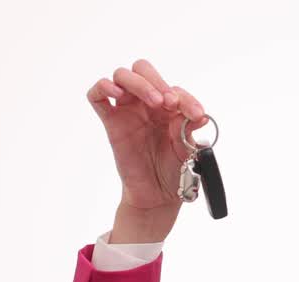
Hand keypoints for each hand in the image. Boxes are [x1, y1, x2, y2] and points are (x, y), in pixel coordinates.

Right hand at [86, 58, 209, 215]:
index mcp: (167, 106)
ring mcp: (127, 110)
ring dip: (138, 83)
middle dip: (157, 81)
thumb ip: (189, 130)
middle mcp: (146, 103)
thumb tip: (201, 116)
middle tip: (169, 103)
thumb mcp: (188, 149)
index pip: (173, 88)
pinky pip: (97, 96)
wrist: (159, 194)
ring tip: (154, 102)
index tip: (196, 115)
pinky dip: (104, 87)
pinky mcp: (111, 122)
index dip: (186, 98)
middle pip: (143, 70)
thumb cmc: (174, 169)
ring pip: (122, 76)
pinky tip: (116, 93)